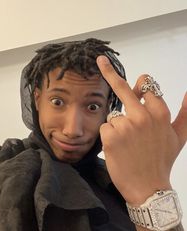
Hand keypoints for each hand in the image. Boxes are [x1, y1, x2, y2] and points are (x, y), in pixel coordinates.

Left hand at [96, 55, 186, 204]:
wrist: (148, 188)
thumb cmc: (161, 161)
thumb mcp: (179, 137)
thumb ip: (186, 113)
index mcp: (159, 113)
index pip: (147, 86)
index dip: (141, 84)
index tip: (133, 75)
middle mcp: (142, 115)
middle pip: (123, 89)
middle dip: (110, 72)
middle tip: (100, 60)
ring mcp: (125, 125)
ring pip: (114, 116)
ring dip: (118, 127)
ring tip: (128, 144)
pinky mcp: (110, 137)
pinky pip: (106, 128)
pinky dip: (109, 137)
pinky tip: (119, 149)